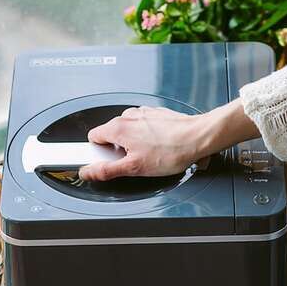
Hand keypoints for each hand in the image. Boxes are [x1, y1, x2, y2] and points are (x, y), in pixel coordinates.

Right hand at [79, 99, 260, 181]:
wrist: (198, 138)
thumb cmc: (171, 151)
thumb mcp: (134, 168)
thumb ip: (107, 170)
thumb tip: (88, 171)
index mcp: (118, 127)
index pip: (93, 137)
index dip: (99, 152)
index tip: (107, 161)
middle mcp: (129, 116)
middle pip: (112, 134)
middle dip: (119, 149)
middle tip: (135, 161)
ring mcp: (144, 113)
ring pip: (129, 130)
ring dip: (134, 142)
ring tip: (150, 154)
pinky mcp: (157, 114)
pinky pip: (144, 126)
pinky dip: (147, 136)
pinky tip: (159, 146)